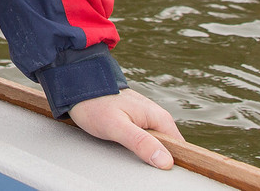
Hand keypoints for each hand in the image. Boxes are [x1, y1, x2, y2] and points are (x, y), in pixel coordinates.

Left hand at [68, 88, 184, 168]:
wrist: (78, 86)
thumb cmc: (95, 104)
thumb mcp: (116, 126)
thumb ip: (141, 143)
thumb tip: (166, 162)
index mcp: (160, 118)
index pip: (180, 148)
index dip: (174, 163)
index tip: (161, 174)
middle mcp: (157, 118)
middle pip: (168, 148)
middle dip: (157, 159)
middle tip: (140, 167)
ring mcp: (147, 119)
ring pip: (155, 145)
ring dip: (147, 154)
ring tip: (130, 156)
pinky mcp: (137, 122)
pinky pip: (145, 140)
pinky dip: (139, 148)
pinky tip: (126, 151)